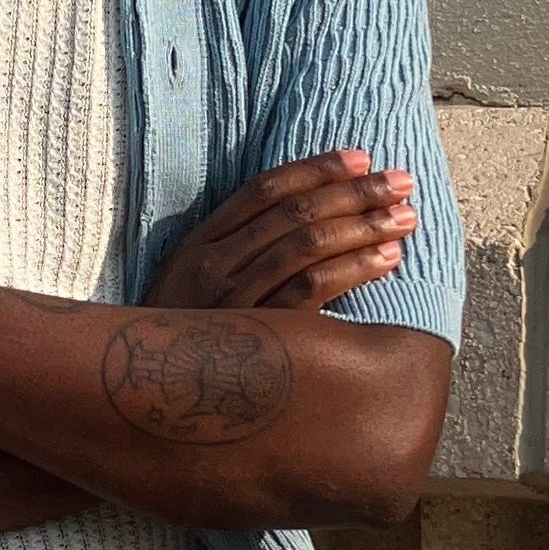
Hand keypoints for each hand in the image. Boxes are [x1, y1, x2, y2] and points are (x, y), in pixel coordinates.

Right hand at [144, 149, 415, 312]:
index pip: (265, 189)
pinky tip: (386, 262)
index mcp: (198, 242)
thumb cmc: (182, 339)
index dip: (317, 169)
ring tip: (404, 219)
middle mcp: (214, 264)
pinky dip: (354, 269)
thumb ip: (232, 251)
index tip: (362, 158)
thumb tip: (303, 219)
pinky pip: (312, 290)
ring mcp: (234, 300)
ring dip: (364, 227)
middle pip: (295, 213)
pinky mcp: (257, 336)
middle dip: (355, 192)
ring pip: (307, 246)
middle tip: (402, 182)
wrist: (144, 391)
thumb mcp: (190, 285)